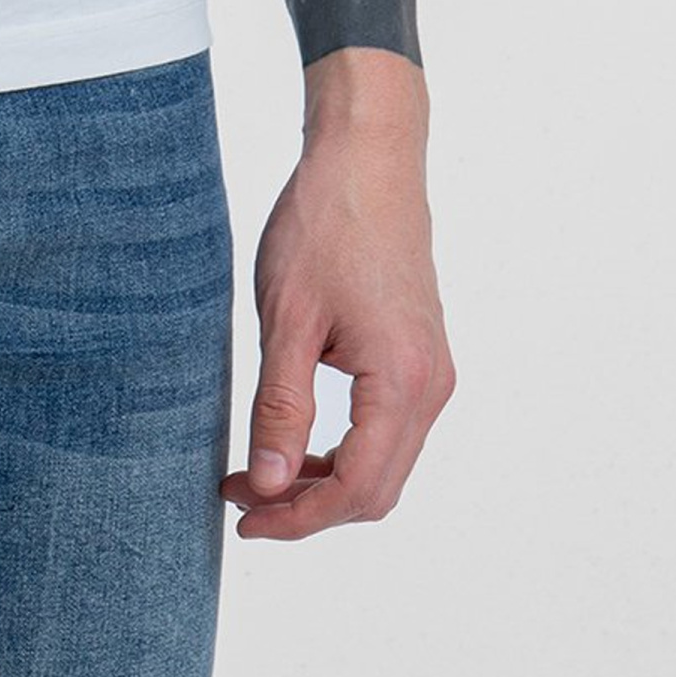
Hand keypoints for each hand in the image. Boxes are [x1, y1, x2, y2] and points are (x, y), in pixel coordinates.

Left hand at [225, 50, 455, 540]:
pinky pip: (390, 429)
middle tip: (242, 497)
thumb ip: (280, 406)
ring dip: (325, 479)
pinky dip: (345, 447)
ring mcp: (434, 371)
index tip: (244, 519)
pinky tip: (297, 434)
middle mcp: (432, 386)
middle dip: (308, 506)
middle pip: (376, 489)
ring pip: (385, 463)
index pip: (356, 488)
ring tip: (260, 469)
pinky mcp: (422, 355)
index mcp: (402, 381)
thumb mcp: (287, 318)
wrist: (368, 157)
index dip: (298, 517)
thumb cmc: (326, 224)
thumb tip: (270, 485)